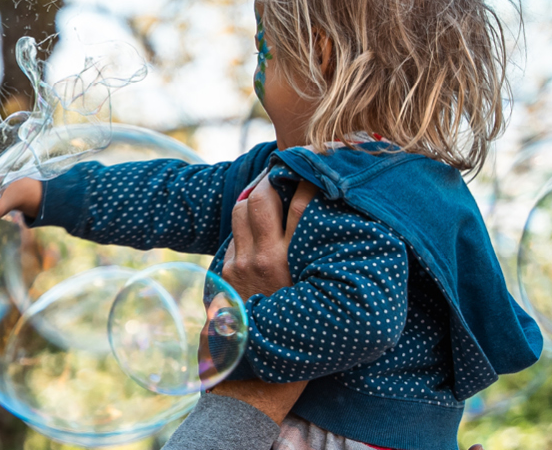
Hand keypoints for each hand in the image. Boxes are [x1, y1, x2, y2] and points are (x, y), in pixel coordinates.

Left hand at [208, 173, 318, 424]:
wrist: (252, 384)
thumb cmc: (297, 348)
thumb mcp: (318, 305)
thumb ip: (317, 269)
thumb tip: (327, 239)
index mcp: (294, 265)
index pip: (303, 205)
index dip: (308, 179)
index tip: (314, 167)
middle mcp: (265, 259)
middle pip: (262, 198)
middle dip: (271, 181)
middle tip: (283, 176)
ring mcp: (239, 266)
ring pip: (241, 211)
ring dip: (254, 200)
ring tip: (268, 197)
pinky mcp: (223, 275)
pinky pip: (233, 238)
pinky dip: (244, 229)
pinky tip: (256, 232)